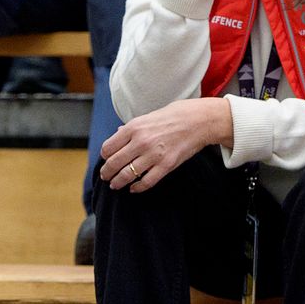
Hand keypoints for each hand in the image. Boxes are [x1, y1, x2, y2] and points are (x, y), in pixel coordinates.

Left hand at [98, 98, 232, 191]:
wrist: (199, 120)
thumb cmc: (175, 115)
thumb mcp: (149, 116)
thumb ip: (133, 127)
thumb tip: (118, 133)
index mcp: (135, 127)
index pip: (108, 147)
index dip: (105, 156)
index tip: (106, 159)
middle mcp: (141, 141)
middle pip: (114, 163)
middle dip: (107, 173)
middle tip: (106, 176)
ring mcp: (153, 155)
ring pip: (127, 175)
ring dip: (118, 182)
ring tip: (115, 185)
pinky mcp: (166, 165)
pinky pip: (146, 182)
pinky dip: (137, 188)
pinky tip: (134, 188)